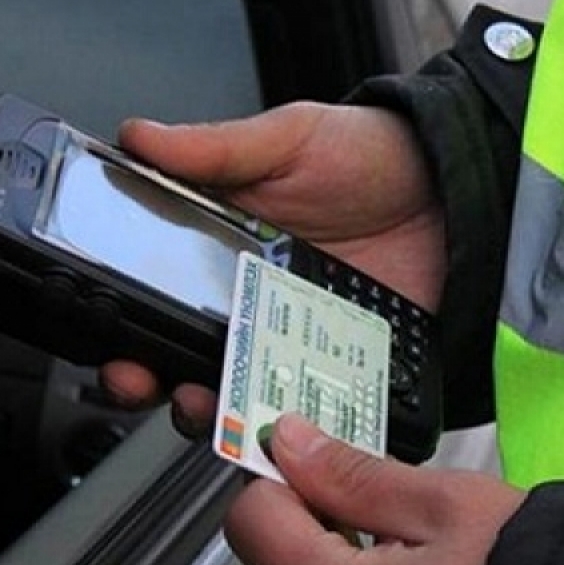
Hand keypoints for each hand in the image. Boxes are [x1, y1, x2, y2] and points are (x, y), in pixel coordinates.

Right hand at [99, 102, 446, 434]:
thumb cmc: (372, 154)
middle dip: (154, 377)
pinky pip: (313, 408)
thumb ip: (218, 148)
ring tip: (206, 404)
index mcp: (227, 248)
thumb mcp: (292, 139)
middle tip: (141, 378)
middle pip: (188, 355)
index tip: (106, 332)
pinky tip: (280, 426)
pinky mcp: (347, 366)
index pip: (159, 293)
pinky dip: (295, 428)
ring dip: (213, 409)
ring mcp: (301, 339)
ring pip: (241, 392)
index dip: (126, 319)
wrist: (457, 188)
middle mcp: (256, 301)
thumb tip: (139, 137)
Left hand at [225, 413, 525, 564]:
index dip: (279, 472)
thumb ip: (356, 474)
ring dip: (336, 545)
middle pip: (275, 552)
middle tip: (370, 488)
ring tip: (399, 531)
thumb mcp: (442, 504)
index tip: (312, 450)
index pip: (252, 516)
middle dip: (312, 509)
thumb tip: (291, 439)